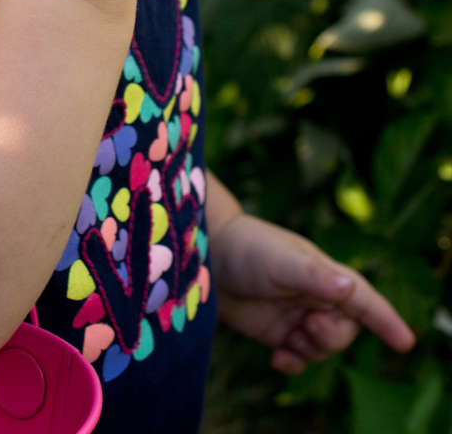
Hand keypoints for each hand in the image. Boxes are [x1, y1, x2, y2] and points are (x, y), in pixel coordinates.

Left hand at [211, 214, 415, 373]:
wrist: (206, 256)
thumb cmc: (248, 248)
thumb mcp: (282, 260)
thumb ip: (315, 276)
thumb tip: (349, 287)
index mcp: (324, 275)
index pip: (363, 300)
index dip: (385, 320)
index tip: (405, 342)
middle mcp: (314, 295)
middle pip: (344, 331)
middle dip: (332, 338)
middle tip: (307, 327)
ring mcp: (295, 314)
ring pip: (322, 348)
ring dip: (310, 352)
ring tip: (288, 340)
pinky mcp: (275, 330)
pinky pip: (297, 358)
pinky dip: (292, 364)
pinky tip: (277, 359)